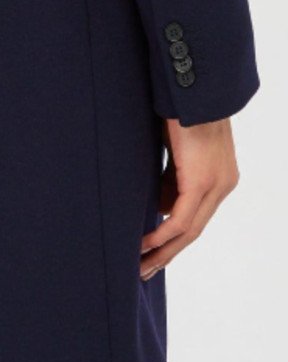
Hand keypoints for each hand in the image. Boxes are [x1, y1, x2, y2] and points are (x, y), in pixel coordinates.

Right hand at [141, 116, 239, 279]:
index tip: (151, 249)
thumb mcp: (175, 150)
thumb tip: (158, 202)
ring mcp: (215, 185)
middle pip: (193, 230)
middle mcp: (222, 186)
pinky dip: (162, 233)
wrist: (195, 92)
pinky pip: (180, 218)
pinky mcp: (201, 182)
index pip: (194, 216)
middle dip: (167, 252)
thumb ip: (172, 176)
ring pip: (188, 229)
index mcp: (218, 178)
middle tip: (144, 269)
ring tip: (140, 263)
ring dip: (163, 249)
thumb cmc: (181, 111)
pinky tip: (144, 244)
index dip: (173, 236)